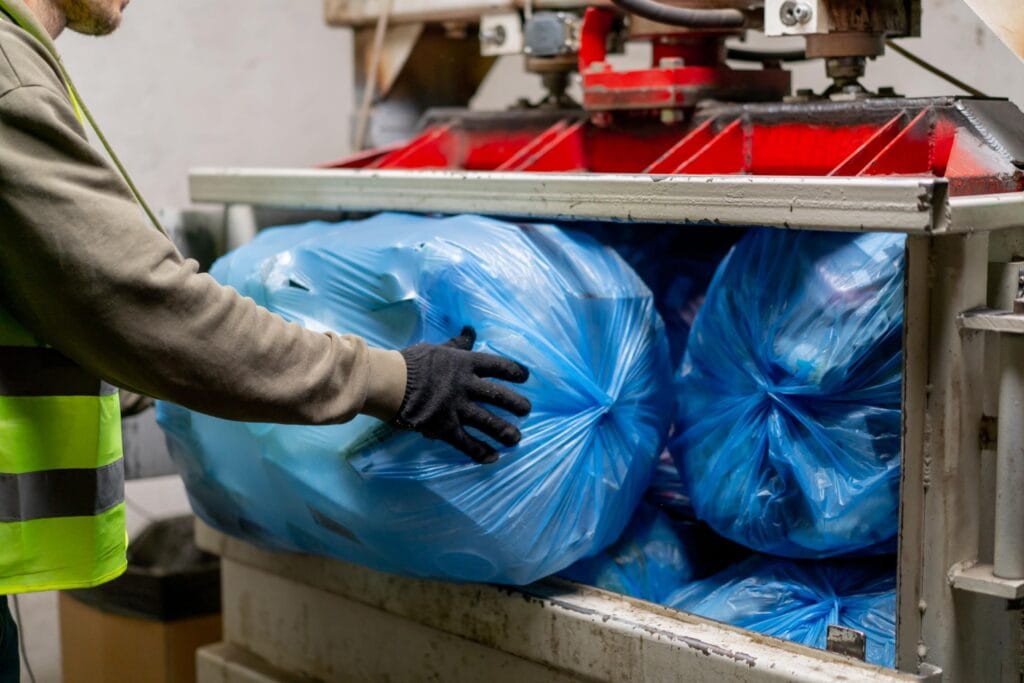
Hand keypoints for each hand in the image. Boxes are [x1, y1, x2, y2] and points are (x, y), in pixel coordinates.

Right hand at [395, 327, 530, 463]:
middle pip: (498, 395)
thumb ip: (457, 343)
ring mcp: (457, 408)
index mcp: (465, 363)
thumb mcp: (438, 348)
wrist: (390, 382)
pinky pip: (466, 442)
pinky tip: (493, 458)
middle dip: (515, 404)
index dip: (513, 371)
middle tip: (526, 410)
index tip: (525, 377)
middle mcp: (466, 386)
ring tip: (516, 438)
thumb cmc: (410, 362)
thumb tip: (471, 331)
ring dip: (504, 431)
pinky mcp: (445, 427)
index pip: (497, 366)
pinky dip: (480, 451)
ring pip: (488, 421)